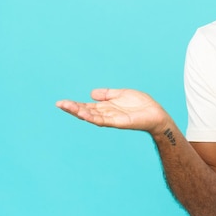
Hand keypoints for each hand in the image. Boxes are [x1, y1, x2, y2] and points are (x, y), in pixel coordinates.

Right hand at [56, 88, 171, 133]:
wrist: (156, 113)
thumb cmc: (141, 104)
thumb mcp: (122, 94)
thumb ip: (107, 94)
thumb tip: (91, 94)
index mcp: (106, 107)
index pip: (87, 106)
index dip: (75, 105)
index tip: (62, 102)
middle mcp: (106, 114)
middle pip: (86, 111)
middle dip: (72, 108)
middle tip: (59, 104)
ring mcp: (111, 119)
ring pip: (91, 116)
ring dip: (79, 112)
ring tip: (67, 107)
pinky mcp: (118, 122)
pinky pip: (103, 120)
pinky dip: (93, 117)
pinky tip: (84, 113)